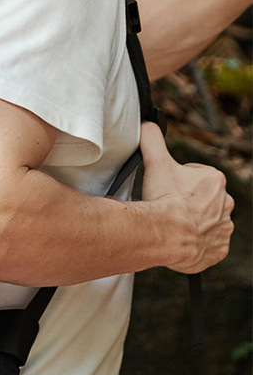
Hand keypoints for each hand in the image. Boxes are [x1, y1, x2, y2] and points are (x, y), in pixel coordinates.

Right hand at [140, 121, 233, 272]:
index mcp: (215, 180)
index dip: (177, 181)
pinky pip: (208, 245)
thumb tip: (147, 125)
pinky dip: (196, 243)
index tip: (167, 189)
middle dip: (187, 203)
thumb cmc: (165, 201)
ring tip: (174, 226)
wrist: (168, 236)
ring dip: (193, 223)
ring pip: (207, 222)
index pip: (196, 176)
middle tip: (168, 207)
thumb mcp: (156, 163)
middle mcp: (226, 204)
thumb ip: (152, 139)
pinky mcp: (220, 249)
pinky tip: (182, 240)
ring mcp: (224, 228)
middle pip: (203, 200)